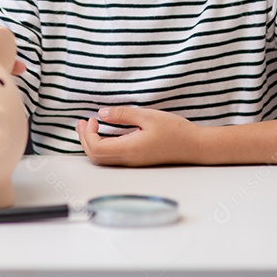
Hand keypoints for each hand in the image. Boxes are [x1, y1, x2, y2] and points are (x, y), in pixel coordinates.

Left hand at [77, 107, 199, 166]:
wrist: (194, 146)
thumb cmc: (175, 130)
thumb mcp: (147, 116)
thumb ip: (123, 114)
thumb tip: (102, 113)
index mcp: (130, 149)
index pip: (96, 148)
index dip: (88, 134)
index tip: (91, 119)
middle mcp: (129, 160)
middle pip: (96, 157)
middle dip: (84, 140)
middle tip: (82, 122)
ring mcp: (133, 163)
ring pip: (103, 160)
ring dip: (92, 144)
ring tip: (90, 127)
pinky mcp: (137, 161)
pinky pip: (112, 158)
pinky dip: (102, 147)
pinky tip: (105, 134)